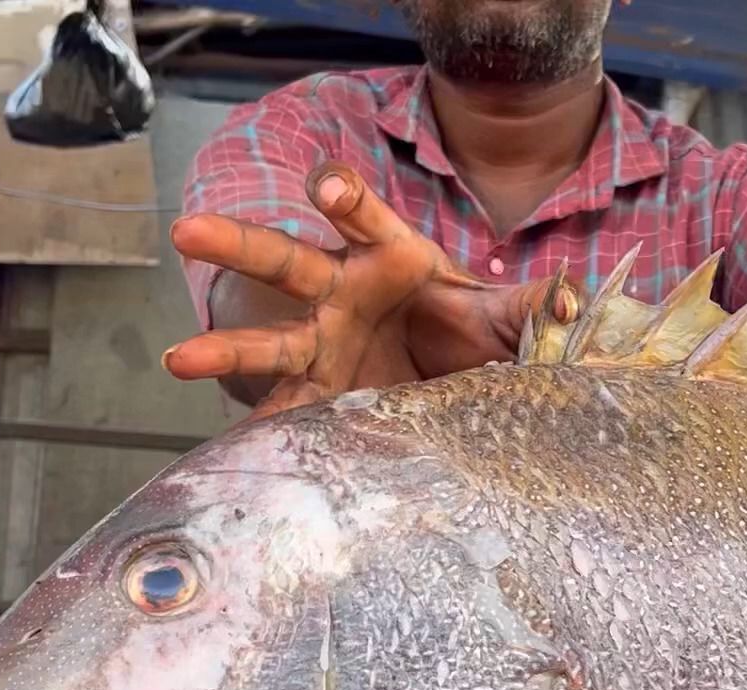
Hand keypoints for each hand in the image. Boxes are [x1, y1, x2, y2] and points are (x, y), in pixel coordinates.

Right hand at [163, 161, 579, 417]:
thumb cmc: (469, 331)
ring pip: (270, 339)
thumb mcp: (502, 319)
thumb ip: (530, 310)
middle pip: (287, 260)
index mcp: (389, 258)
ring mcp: (325, 346)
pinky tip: (228, 447)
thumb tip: (569, 307)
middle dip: (241, 244)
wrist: (454, 379)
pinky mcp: (323, 394)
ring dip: (225, 347)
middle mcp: (344, 295)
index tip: (324, 185)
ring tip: (178, 358)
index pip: (364, 219)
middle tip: (188, 230)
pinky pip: (288, 410)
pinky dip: (264, 428)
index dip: (345, 199)